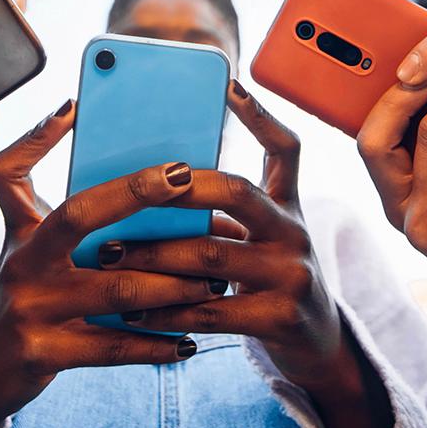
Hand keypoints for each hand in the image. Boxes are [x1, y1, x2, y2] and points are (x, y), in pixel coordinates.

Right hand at [0, 103, 216, 427]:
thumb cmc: (28, 298)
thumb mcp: (28, 249)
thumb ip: (59, 209)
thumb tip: (122, 166)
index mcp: (21, 233)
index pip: (12, 172)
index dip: (37, 137)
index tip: (79, 108)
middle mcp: (21, 265)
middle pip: (79, 214)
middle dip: (135, 192)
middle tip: (187, 178)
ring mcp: (29, 310)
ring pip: (116, 288)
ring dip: (173, 282)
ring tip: (215, 276)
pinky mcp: (42, 355)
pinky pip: (112, 346)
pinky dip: (155, 343)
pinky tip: (189, 340)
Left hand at [99, 82, 392, 427]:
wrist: (318, 343)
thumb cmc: (270, 278)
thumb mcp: (263, 236)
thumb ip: (224, 212)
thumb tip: (146, 187)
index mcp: (288, 205)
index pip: (286, 149)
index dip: (260, 115)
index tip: (229, 84)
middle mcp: (294, 232)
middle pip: (236, 192)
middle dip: (178, 188)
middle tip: (132, 189)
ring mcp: (291, 275)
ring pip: (210, 256)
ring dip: (152, 256)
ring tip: (109, 255)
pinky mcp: (280, 319)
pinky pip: (210, 311)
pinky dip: (165, 311)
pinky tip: (130, 311)